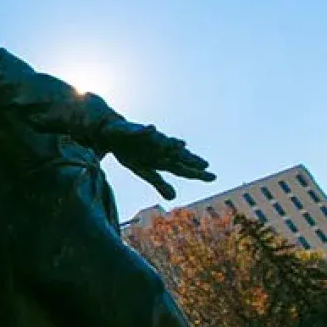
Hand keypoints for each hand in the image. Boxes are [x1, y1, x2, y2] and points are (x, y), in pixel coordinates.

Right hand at [100, 123, 214, 199]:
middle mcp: (159, 148)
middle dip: (189, 159)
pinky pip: (140, 131)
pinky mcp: (134, 131)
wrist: (113, 133)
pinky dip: (146, 130)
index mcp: (162, 160)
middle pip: (176, 155)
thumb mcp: (144, 171)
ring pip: (160, 141)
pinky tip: (151, 129)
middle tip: (205, 165)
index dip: (197, 173)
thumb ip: (159, 183)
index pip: (183, 168)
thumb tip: (175, 197)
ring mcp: (148, 139)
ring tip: (182, 145)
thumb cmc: (131, 152)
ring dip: (170, 143)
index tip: (213, 177)